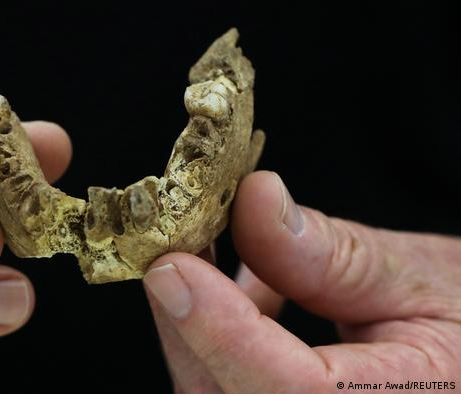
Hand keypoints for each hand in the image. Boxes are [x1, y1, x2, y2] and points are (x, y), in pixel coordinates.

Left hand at [144, 171, 459, 392]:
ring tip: (201, 258)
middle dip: (187, 322)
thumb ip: (331, 252)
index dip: (223, 332)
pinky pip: (228, 389)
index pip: (294, 392)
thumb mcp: (417, 275)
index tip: (173, 269)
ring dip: (194, 327)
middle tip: (171, 249)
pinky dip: (217, 340)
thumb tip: (255, 199)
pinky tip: (242, 293)